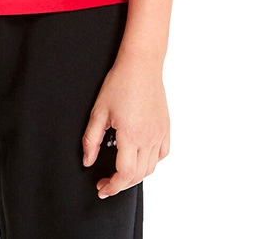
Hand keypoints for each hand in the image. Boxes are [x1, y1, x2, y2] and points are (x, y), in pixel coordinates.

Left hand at [80, 53, 168, 198]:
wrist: (141, 65)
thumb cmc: (119, 83)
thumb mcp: (98, 111)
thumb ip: (91, 140)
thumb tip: (87, 161)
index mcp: (130, 135)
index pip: (124, 174)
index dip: (112, 186)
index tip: (102, 188)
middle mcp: (148, 138)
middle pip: (138, 175)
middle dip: (121, 184)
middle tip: (106, 182)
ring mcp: (159, 133)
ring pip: (151, 167)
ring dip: (136, 176)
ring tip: (121, 172)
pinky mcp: (165, 127)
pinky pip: (162, 154)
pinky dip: (152, 162)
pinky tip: (140, 157)